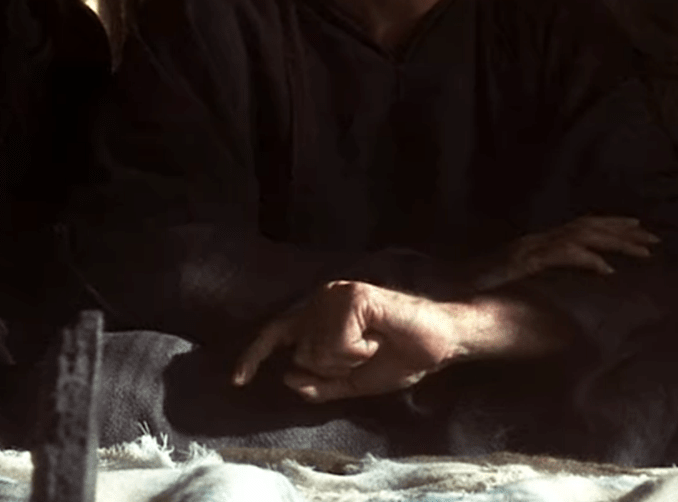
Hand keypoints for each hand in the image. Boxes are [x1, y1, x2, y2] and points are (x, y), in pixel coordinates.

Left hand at [232, 281, 463, 402]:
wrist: (438, 345)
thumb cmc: (399, 357)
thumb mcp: (352, 381)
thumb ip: (319, 383)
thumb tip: (288, 377)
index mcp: (318, 317)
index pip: (276, 334)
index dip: (255, 356)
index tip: (238, 381)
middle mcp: (321, 300)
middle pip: (301, 355)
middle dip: (333, 369)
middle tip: (367, 354)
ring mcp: (335, 294)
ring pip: (318, 352)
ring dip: (349, 360)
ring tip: (374, 344)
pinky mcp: (352, 295)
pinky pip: (338, 344)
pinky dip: (359, 351)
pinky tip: (377, 337)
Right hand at [466, 216, 659, 291]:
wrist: (444, 298)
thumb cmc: (476, 298)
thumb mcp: (516, 290)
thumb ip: (540, 287)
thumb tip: (565, 298)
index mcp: (536, 246)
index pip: (579, 228)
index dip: (610, 226)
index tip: (638, 229)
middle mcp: (535, 242)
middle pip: (586, 227)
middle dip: (622, 231)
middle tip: (654, 239)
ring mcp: (529, 251)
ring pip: (580, 236)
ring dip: (614, 242)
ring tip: (643, 250)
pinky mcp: (522, 264)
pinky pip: (560, 257)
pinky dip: (586, 260)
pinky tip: (607, 270)